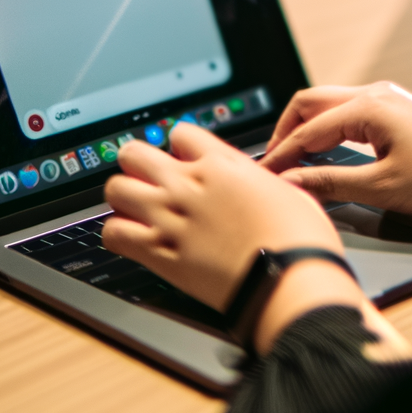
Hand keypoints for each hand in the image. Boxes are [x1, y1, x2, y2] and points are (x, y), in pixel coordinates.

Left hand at [102, 122, 344, 311]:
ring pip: (116, 189)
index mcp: (222, 164)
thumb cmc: (298, 239)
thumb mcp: (289, 191)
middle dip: (137, 163)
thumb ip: (261, 182)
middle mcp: (189, 184)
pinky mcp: (159, 253)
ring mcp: (170, 217)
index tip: (182, 158)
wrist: (287, 278)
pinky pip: (113, 233)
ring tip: (135, 208)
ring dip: (123, 196)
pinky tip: (130, 239)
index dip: (180, 145)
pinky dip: (116, 234)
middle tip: (146, 177)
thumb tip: (262, 186)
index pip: (180, 133)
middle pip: (135, 154)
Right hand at [259, 83, 411, 215]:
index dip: (281, 156)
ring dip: (307, 129)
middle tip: (272, 165)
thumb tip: (291, 182)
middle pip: (311, 103)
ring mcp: (388, 99)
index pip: (308, 130)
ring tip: (292, 161)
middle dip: (286, 132)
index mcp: (370, 107)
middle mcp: (376, 93)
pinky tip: (324, 153)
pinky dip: (327, 129)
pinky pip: (348, 112)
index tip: (262, 178)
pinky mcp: (396, 110)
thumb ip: (329, 183)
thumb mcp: (381, 188)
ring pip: (329, 105)